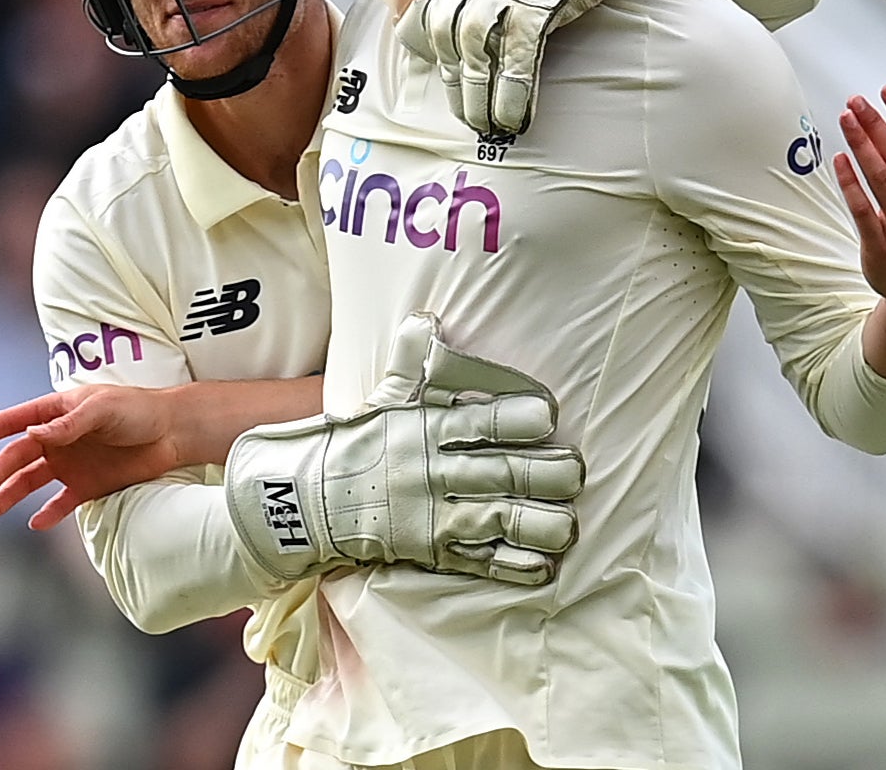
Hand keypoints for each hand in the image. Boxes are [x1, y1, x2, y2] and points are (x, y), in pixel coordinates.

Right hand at [0, 386, 184, 530]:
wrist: (175, 431)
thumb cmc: (140, 410)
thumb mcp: (103, 409)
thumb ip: (68, 425)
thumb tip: (29, 436)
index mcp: (57, 412)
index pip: (12, 422)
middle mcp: (59, 438)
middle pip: (18, 457)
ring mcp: (72, 462)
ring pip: (32, 481)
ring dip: (12, 494)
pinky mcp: (89, 484)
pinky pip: (60, 502)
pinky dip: (47, 513)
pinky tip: (37, 523)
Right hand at [224, 312, 586, 586]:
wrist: (309, 503)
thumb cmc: (360, 442)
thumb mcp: (383, 396)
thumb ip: (411, 359)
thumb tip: (424, 318)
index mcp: (427, 430)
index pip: (477, 422)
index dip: (516, 418)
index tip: (549, 415)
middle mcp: (435, 474)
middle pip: (500, 474)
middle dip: (544, 475)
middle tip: (576, 471)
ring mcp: (435, 517)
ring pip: (497, 522)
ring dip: (537, 525)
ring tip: (569, 525)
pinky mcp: (434, 553)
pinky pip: (479, 563)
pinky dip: (512, 567)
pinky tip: (544, 566)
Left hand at [400, 0, 703, 137]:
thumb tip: (480, 33)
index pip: (432, 19)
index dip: (440, 59)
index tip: (452, 84)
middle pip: (450, 42)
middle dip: (460, 86)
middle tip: (471, 118)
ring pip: (478, 56)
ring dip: (482, 98)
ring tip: (492, 125)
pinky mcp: (538, 6)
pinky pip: (517, 61)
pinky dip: (514, 94)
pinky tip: (518, 117)